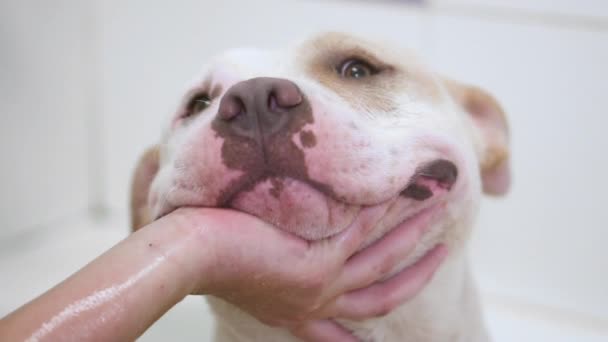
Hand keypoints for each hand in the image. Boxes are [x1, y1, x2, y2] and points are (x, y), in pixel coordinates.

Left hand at [173, 205, 447, 340]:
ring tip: (438, 209)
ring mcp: (321, 284)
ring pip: (383, 260)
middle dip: (417, 278)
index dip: (363, 335)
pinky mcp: (317, 261)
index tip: (378, 340)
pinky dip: (383, 208)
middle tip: (442, 255)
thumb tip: (267, 244)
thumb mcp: (244, 273)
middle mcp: (315, 303)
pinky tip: (399, 186)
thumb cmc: (203, 258)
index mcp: (296, 311)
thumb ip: (266, 268)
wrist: (187, 255)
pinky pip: (361, 230)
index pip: (340, 331)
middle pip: (383, 296)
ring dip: (413, 234)